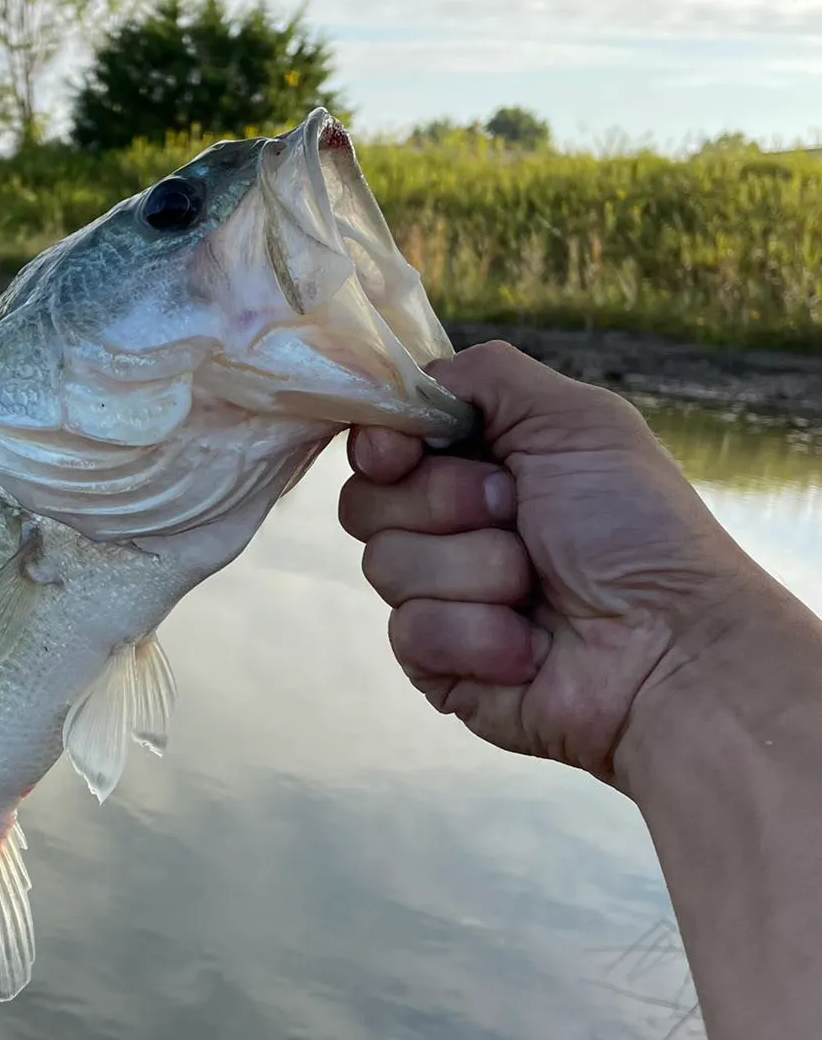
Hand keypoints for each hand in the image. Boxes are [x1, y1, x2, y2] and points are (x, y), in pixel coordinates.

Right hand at [338, 340, 773, 788]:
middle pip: (365, 500)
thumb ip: (482, 375)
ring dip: (474, 570)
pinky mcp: (437, 664)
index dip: (382, 445)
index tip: (404, 451)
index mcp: (475, 464)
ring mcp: (439, 597)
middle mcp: (447, 527)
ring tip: (537, 589)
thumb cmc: (637, 528)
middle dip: (443, 503)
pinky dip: (476, 633)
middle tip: (515, 514)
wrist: (673, 648)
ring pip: (385, 565)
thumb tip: (407, 382)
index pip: (378, 443)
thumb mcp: (575, 419)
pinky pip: (409, 633)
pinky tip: (528, 646)